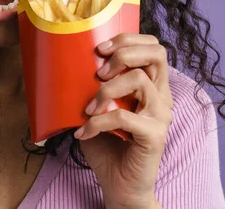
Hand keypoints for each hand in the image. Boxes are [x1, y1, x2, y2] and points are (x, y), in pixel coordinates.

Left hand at [73, 33, 172, 208]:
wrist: (118, 184)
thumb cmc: (106, 144)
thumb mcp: (95, 108)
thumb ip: (91, 87)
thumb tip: (62, 63)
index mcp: (151, 85)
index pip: (153, 47)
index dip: (128, 39)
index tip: (100, 49)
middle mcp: (161, 96)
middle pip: (156, 54)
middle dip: (123, 53)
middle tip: (98, 72)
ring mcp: (161, 115)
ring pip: (139, 80)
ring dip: (106, 90)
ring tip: (88, 108)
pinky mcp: (155, 135)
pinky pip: (125, 116)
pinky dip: (98, 122)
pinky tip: (84, 133)